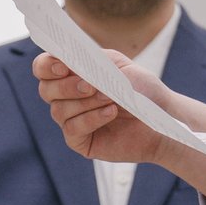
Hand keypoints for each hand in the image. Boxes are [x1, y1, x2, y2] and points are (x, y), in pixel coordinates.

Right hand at [33, 54, 205, 197]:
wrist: (161, 120)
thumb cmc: (142, 90)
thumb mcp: (121, 69)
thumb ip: (96, 64)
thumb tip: (73, 65)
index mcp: (73, 73)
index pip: (43, 67)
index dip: (47, 65)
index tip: (63, 66)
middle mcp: (66, 96)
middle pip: (46, 89)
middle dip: (67, 86)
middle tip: (90, 85)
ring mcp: (72, 119)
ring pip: (59, 110)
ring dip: (85, 103)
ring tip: (110, 99)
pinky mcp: (80, 140)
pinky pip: (72, 129)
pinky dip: (91, 119)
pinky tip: (111, 113)